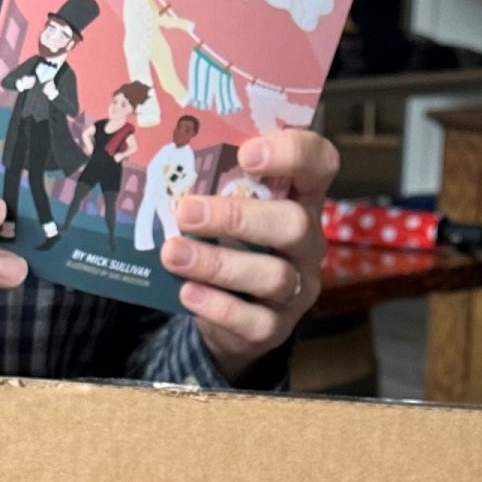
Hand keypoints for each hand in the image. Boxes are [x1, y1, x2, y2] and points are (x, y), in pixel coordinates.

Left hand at [163, 127, 338, 379]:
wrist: (229, 311)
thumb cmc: (228, 241)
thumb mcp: (228, 206)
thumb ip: (214, 182)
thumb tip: (162, 155)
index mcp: (301, 198)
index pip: (320, 163)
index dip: (292, 153)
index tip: (245, 154)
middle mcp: (308, 242)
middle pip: (295, 224)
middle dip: (238, 217)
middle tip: (186, 212)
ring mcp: (297, 288)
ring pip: (273, 276)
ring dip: (217, 263)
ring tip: (172, 254)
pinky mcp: (276, 327)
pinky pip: (256, 321)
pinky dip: (218, 306)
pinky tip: (187, 292)